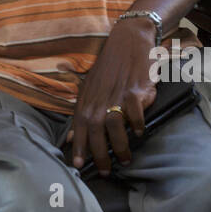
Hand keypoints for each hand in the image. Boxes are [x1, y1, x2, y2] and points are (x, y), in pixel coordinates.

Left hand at [67, 18, 157, 175]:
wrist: (128, 40)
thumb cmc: (109, 67)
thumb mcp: (89, 88)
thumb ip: (81, 113)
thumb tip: (71, 138)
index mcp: (86, 99)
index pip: (79, 128)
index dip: (78, 147)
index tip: (78, 165)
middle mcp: (98, 100)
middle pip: (96, 133)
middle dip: (100, 156)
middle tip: (106, 171)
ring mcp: (116, 95)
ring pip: (114, 127)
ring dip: (120, 146)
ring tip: (125, 159)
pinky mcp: (134, 91)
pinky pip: (135, 114)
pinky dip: (137, 125)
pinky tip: (139, 133)